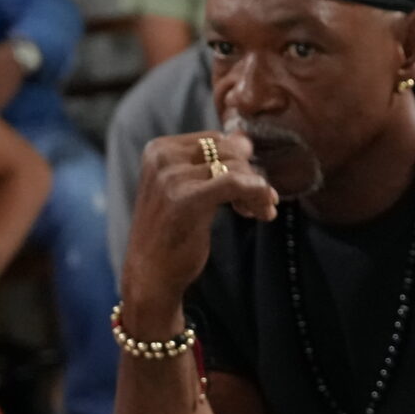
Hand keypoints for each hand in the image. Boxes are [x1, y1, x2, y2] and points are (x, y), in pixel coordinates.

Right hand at [120, 131, 278, 326]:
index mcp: (159, 149)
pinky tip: (264, 213)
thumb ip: (213, 164)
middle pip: (228, 150)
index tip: (247, 188)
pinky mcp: (187, 199)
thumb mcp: (189, 189)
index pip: (215, 139)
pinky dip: (257, 194)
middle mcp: (162, 157)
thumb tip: (245, 138)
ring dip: (258, 190)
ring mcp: (171, 177)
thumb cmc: (172, 232)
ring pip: (236, 167)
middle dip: (251, 175)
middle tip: (259, 203)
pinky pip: (236, 183)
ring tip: (260, 211)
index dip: (239, 161)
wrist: (151, 275)